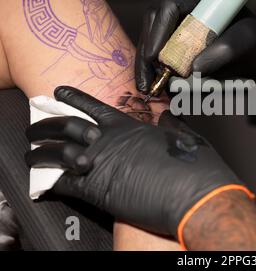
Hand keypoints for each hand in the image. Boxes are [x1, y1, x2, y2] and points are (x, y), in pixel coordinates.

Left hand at [25, 86, 252, 239]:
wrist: (195, 194)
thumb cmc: (195, 166)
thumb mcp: (184, 136)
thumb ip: (170, 125)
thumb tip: (166, 116)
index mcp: (130, 127)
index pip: (94, 107)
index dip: (73, 98)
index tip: (57, 92)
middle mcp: (110, 141)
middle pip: (67, 127)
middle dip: (46, 124)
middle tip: (34, 126)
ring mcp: (100, 164)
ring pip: (57, 153)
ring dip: (40, 152)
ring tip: (30, 152)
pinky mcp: (97, 191)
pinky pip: (63, 183)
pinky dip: (50, 181)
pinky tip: (44, 181)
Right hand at [136, 0, 255, 93]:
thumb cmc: (254, 41)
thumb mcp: (245, 44)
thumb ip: (224, 52)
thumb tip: (193, 69)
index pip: (170, 6)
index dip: (158, 32)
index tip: (155, 59)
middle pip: (154, 19)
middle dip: (148, 51)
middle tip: (148, 81)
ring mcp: (178, 11)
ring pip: (151, 32)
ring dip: (146, 61)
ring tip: (148, 86)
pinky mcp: (174, 27)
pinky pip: (156, 43)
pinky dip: (152, 64)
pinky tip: (153, 81)